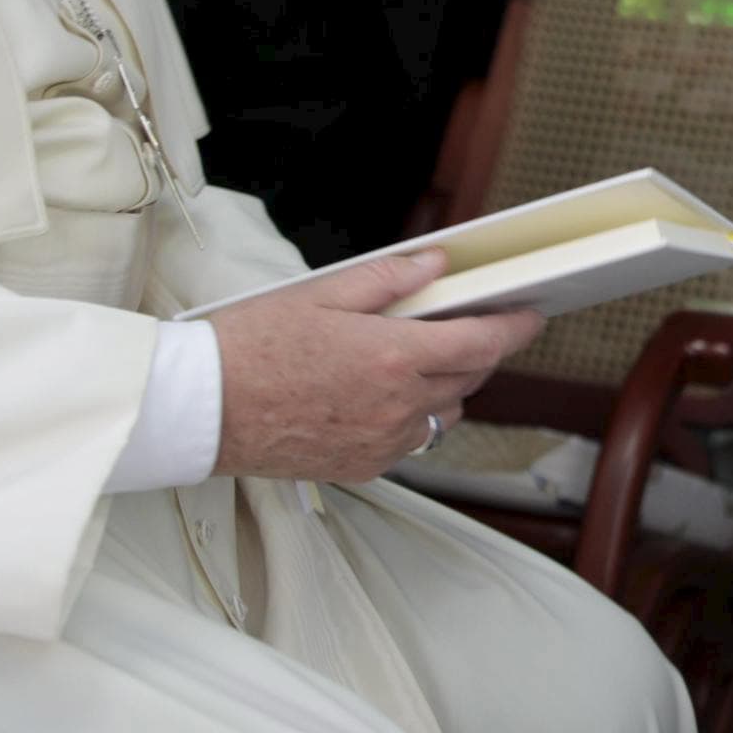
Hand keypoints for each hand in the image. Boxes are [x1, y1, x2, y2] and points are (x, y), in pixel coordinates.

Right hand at [206, 250, 542, 481]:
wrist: (201, 410)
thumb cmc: (249, 347)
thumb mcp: (320, 295)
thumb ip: (389, 280)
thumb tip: (437, 266)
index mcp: (392, 358)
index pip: (482, 343)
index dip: (515, 328)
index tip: (531, 315)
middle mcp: (396, 407)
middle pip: (469, 377)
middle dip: (478, 349)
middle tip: (465, 324)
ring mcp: (381, 442)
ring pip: (444, 413)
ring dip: (445, 386)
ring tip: (412, 358)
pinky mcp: (361, 466)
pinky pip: (410, 441)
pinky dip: (411, 417)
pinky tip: (380, 394)